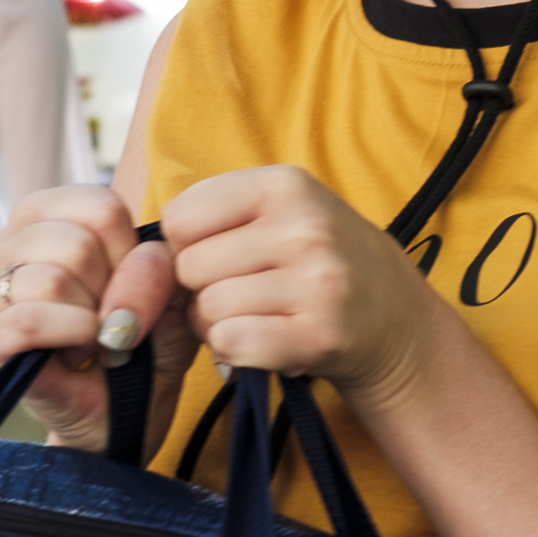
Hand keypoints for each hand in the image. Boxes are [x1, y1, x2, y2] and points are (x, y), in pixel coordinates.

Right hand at [0, 185, 184, 450]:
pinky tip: (78, 354)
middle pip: (77, 242)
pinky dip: (71, 337)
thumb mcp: (169, 293)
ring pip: (53, 280)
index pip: (100, 205)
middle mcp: (3, 243)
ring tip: (90, 340)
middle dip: (112, 292)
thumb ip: (160, 265)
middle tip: (108, 322)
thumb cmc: (140, 343)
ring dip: (91, 321)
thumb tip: (131, 270)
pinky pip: (32, 320)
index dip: (132, 253)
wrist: (122, 413)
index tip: (129, 287)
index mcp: (44, 214)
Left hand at [162, 166, 442, 404]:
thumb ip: (215, 215)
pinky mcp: (322, 335)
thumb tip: (144, 256)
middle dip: (200, 290)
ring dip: (217, 326)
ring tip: (255, 318)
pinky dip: (235, 352)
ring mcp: (318, 282)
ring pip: (208, 310)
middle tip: (239, 295)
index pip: (179, 218)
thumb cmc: (316, 262)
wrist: (393, 318)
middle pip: (189, 267)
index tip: (217, 258)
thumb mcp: (280, 210)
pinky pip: (234, 343)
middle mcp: (305, 227)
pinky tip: (262, 344)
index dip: (186, 246)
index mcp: (285, 184)